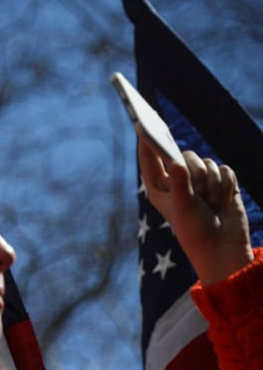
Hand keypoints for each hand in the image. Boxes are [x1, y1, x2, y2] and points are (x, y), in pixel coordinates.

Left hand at [137, 131, 252, 284]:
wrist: (222, 245)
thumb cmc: (195, 229)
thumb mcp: (183, 206)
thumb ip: (180, 183)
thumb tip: (175, 162)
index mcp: (159, 187)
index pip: (149, 159)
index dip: (147, 141)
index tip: (142, 124)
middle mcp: (177, 180)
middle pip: (184, 156)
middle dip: (194, 171)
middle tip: (198, 189)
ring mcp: (200, 180)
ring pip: (207, 162)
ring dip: (212, 182)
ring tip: (211, 201)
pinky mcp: (220, 182)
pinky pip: (225, 169)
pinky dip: (226, 184)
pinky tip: (224, 200)